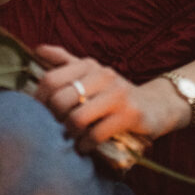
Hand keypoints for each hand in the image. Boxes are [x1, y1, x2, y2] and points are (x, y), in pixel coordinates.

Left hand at [34, 45, 184, 151]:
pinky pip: (95, 134)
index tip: (41, 112)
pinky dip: (86, 144)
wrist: (156, 105)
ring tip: (74, 137)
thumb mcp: (92, 73)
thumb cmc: (115, 93)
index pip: (51, 80)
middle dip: (55, 119)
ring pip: (76, 118)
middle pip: (60, 101)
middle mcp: (103, 75)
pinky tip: (86, 146)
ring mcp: (117, 94)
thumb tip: (38, 49)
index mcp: (89, 65)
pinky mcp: (130, 115)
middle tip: (59, 127)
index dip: (40, 100)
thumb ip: (65, 61)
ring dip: (71, 134)